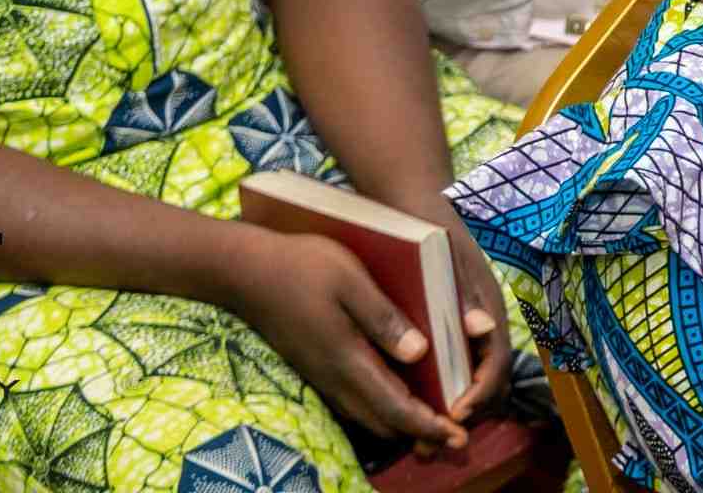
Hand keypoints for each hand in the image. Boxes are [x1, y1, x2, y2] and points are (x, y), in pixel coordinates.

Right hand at [221, 225, 470, 452]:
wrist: (244, 273)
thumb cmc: (302, 267)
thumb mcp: (350, 280)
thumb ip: (383, 318)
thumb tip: (419, 352)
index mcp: (347, 359)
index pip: (395, 408)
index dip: (428, 426)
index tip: (458, 436)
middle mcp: (334, 377)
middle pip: (384, 422)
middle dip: (420, 431)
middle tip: (455, 432)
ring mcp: (322, 376)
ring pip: (368, 415)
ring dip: (401, 422)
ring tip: (434, 416)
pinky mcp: (315, 368)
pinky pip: (355, 401)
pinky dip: (383, 408)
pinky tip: (399, 390)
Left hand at [437, 216, 511, 430]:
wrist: (414, 205)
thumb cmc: (430, 232)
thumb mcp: (447, 260)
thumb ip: (465, 294)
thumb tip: (483, 329)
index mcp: (489, 307)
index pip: (498, 361)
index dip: (481, 392)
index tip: (456, 413)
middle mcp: (484, 321)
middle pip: (490, 379)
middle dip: (469, 412)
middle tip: (436, 436)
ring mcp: (470, 326)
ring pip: (474, 378)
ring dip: (456, 407)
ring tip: (426, 431)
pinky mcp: (452, 328)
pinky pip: (457, 368)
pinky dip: (443, 392)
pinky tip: (418, 402)